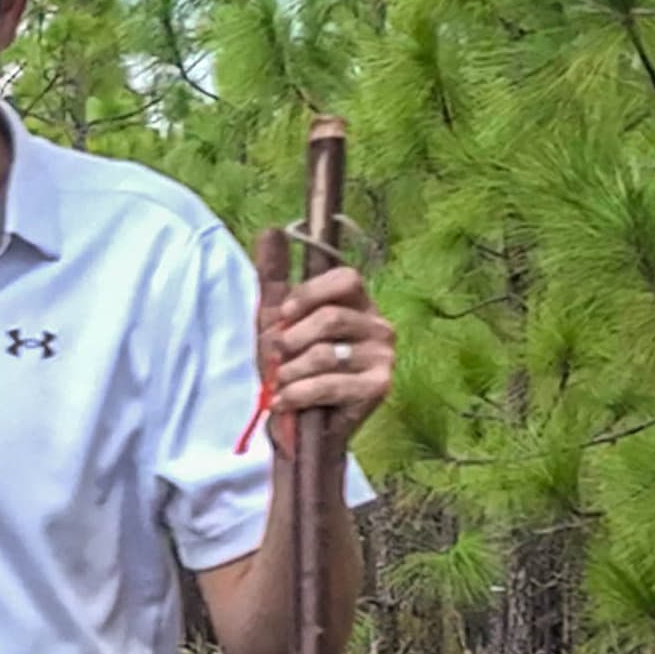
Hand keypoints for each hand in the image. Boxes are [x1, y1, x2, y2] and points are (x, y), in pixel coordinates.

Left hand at [251, 226, 394, 457]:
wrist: (298, 424)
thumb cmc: (290, 366)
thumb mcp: (275, 318)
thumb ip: (274, 275)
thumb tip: (271, 229)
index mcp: (358, 303)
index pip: (346, 278)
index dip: (310, 293)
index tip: (284, 314)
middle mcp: (379, 325)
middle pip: (330, 317)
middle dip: (290, 340)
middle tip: (277, 358)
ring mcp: (383, 357)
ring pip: (324, 353)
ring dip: (289, 371)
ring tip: (281, 383)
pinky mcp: (379, 388)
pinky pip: (329, 384)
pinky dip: (297, 394)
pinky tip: (285, 402)